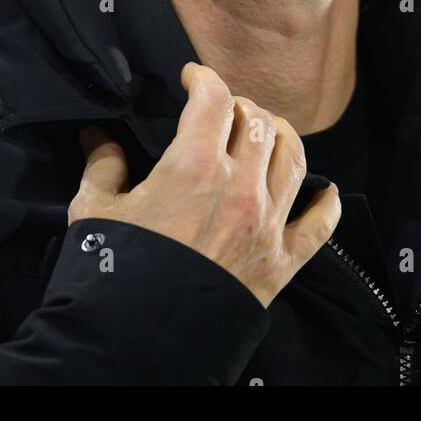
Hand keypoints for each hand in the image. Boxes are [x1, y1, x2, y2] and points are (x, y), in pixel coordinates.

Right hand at [68, 61, 341, 308]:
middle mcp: (240, 187)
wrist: (140, 342)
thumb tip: (98, 136)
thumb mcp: (95, 212)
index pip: (213, 98)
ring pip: (294, 156)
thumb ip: (102, 166)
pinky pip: (320, 222)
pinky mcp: (283, 262)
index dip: (204, 78)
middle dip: (237, 106)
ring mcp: (268, 223)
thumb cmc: (112, 274)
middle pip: (256, 121)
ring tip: (265, 133)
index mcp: (194, 166)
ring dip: (279, 136)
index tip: (193, 78)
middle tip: (221, 111)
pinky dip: (325, 201)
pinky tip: (322, 190)